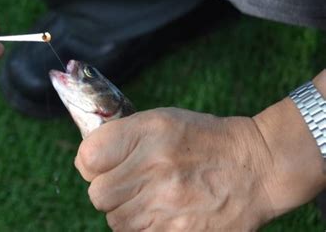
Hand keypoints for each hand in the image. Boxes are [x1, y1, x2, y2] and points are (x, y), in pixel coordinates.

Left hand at [75, 102, 325, 231]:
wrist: (256, 167)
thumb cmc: (203, 140)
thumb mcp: (162, 121)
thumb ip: (122, 137)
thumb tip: (86, 162)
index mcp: (149, 133)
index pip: (88, 157)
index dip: (91, 163)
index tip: (103, 165)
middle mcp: (156, 167)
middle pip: (98, 194)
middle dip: (109, 191)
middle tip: (131, 185)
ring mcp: (168, 204)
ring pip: (115, 221)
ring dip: (127, 213)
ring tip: (153, 200)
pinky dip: (144, 229)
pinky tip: (163, 216)